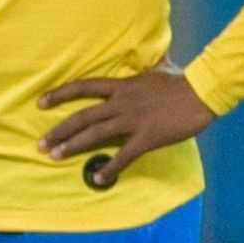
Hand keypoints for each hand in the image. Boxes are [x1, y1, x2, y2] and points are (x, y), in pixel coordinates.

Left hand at [38, 67, 215, 189]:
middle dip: (59, 130)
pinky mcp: (146, 138)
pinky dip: (109, 168)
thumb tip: (142, 63)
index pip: (83, 87)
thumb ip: (142, 71)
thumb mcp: (156, 71)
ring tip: (56, 156)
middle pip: (82, 116)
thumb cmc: (182, 82)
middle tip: (41, 144)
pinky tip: (97, 179)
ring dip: (73, 146)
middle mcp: (121, 103)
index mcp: (122, 86)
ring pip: (95, 134)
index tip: (40, 103)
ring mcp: (133, 121)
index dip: (59, 94)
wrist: (202, 93)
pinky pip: (123, 156)